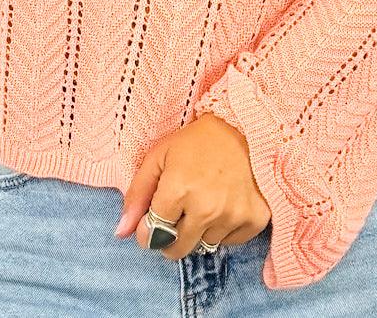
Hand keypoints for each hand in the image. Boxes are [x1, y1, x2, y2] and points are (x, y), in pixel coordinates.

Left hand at [114, 112, 270, 258]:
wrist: (245, 126)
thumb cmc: (197, 140)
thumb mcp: (159, 157)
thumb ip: (137, 194)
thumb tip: (120, 232)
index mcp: (177, 190)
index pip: (152, 236)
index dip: (147, 230)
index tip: (150, 220)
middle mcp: (205, 209)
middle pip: (177, 249)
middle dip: (170, 236)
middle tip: (176, 214)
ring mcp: (232, 216)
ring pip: (203, 246)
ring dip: (198, 231)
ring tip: (203, 201)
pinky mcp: (255, 219)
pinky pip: (229, 242)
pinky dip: (223, 230)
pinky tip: (224, 204)